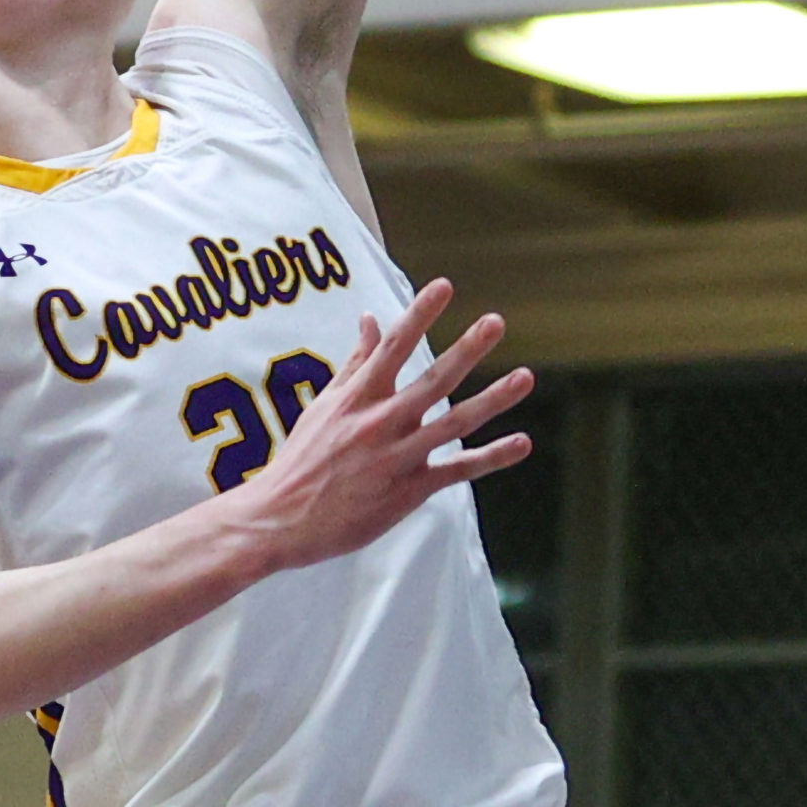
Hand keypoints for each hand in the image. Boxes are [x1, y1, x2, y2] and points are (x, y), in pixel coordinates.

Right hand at [228, 286, 532, 574]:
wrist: (281, 520)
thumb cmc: (303, 459)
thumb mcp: (325, 405)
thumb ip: (355, 362)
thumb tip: (370, 319)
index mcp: (358, 398)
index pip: (394, 346)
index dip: (420, 314)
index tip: (444, 286)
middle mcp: (380, 423)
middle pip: (433, 380)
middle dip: (467, 350)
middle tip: (496, 322)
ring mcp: (397, 457)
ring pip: (454, 423)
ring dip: (493, 400)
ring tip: (525, 377)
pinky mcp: (409, 490)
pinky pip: (458, 470)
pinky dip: (491, 457)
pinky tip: (522, 443)